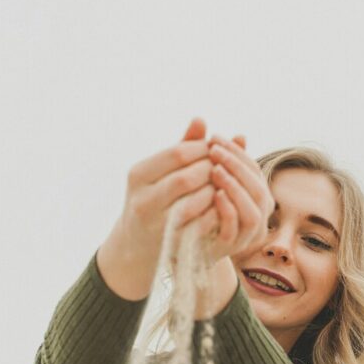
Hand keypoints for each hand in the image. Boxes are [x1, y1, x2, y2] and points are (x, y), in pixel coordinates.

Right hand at [110, 118, 219, 268]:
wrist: (137, 243)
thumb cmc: (155, 197)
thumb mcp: (161, 171)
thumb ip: (182, 146)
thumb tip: (201, 120)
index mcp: (139, 174)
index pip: (178, 153)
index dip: (203, 149)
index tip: (217, 149)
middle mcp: (142, 198)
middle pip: (188, 177)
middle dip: (213, 171)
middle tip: (226, 168)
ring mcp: (154, 222)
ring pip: (195, 202)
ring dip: (217, 193)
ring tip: (226, 185)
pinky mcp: (170, 241)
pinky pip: (200, 225)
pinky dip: (216, 213)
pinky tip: (224, 206)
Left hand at [189, 134, 275, 265]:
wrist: (180, 245)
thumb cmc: (193, 205)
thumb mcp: (200, 178)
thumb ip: (210, 156)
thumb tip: (222, 127)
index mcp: (254, 196)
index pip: (254, 169)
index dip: (237, 152)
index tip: (215, 138)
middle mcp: (257, 216)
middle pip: (258, 187)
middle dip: (237, 166)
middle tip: (214, 150)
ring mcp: (246, 235)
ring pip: (253, 209)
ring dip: (235, 187)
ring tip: (215, 170)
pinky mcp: (231, 247)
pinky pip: (236, 229)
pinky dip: (228, 210)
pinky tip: (213, 194)